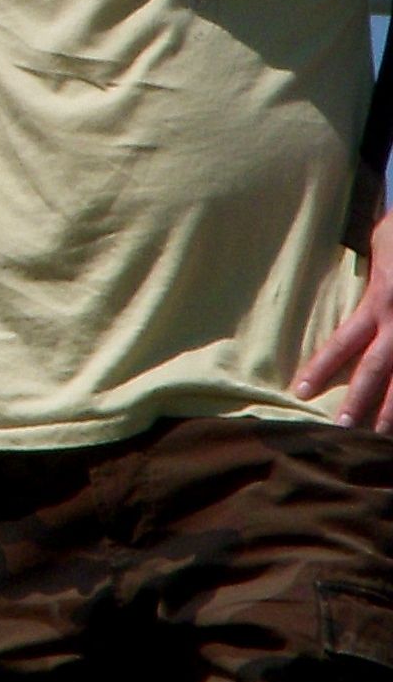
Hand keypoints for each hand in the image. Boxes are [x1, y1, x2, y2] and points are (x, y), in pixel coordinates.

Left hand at [294, 198, 392, 430]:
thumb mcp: (382, 243)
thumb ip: (370, 269)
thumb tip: (353, 277)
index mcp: (381, 301)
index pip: (345, 340)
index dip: (322, 367)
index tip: (300, 391)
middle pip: (377, 369)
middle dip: (360, 401)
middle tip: (341, 431)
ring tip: (382, 438)